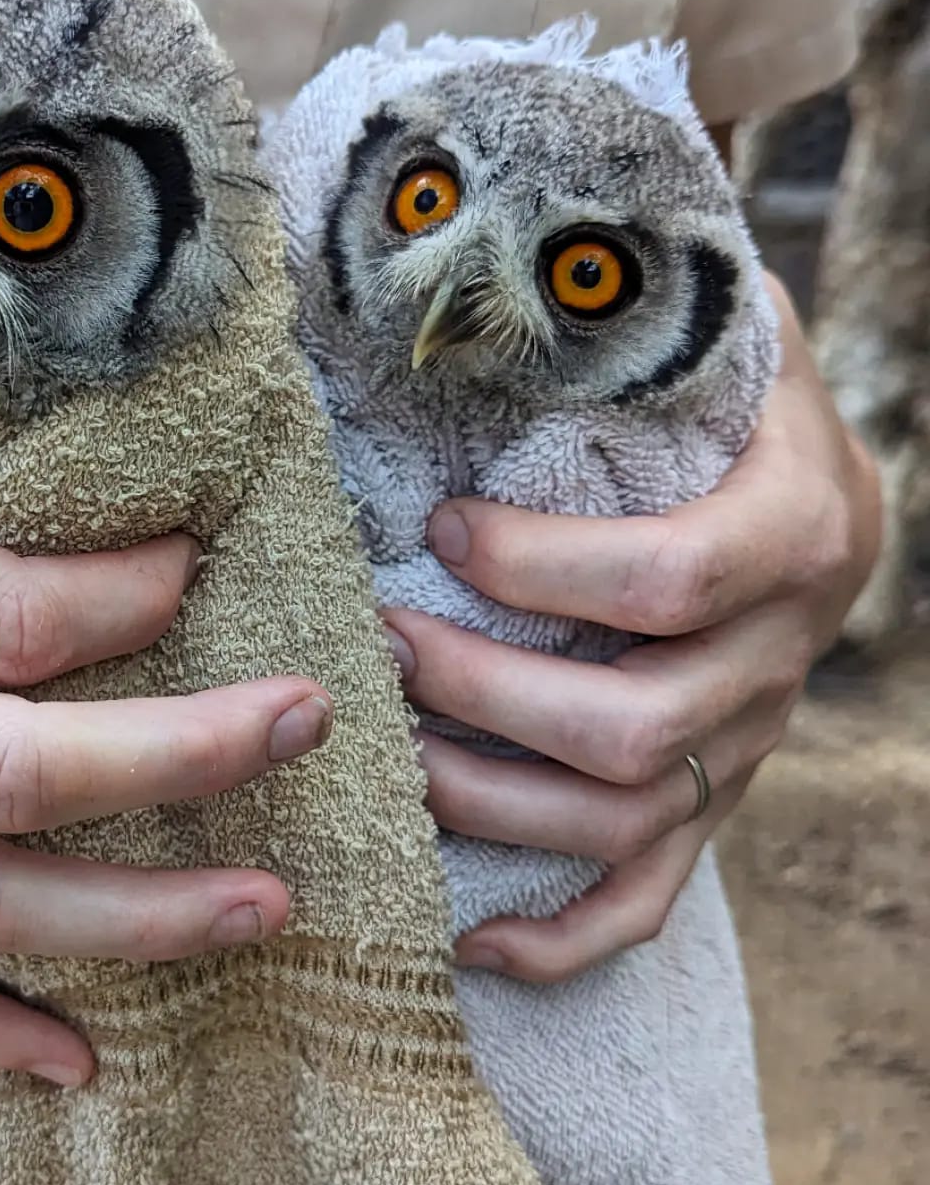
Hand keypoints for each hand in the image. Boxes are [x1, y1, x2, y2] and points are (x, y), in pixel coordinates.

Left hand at [382, 274, 878, 982]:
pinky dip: (563, 934)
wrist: (808, 464)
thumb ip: (625, 297)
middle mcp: (785, 650)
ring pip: (630, 823)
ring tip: (380, 746)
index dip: (544, 567)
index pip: (673, 577)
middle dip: (482, 692)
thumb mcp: (708, 314)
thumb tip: (482, 250)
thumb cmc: (724, 375)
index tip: (441, 524)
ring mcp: (752, 738)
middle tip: (376, 634)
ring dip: (488, 801)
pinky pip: (656, 898)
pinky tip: (466, 931)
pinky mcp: (716, 793)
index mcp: (798, 522)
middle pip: (634, 725)